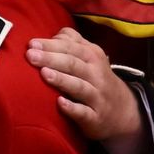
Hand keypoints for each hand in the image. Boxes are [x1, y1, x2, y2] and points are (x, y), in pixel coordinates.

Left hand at [28, 28, 147, 153]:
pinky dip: (73, 108)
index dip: (52, 44)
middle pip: (74, 64)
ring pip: (79, 86)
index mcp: (93, 57)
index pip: (72, 47)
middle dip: (51, 58)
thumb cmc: (97, 79)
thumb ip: (73, 43)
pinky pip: (84, 112)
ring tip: (44, 74)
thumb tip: (52, 35)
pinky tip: (60, 103)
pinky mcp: (95, 117)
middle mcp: (96, 74)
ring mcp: (97, 96)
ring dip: (62, 79)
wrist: (123, 111)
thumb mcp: (91, 57)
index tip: (31, 44)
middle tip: (30, 55)